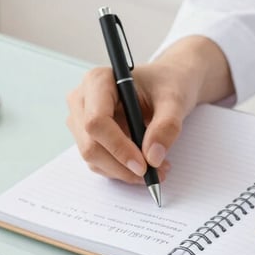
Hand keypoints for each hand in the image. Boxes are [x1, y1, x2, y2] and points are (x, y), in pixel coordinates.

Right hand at [66, 36, 233, 183]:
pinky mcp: (87, 138)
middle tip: (155, 173)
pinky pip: (99, 163)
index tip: (143, 165)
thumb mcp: (174, 99)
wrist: (164, 86)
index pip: (96, 122)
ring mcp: (80, 121)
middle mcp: (82, 100)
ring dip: (124, 172)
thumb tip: (153, 157)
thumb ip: (166, 126)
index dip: (118, 147)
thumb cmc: (166, 83)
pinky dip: (122, 171)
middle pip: (91, 145)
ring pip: (93, 159)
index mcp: (98, 81)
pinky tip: (144, 165)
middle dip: (122, 165)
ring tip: (156, 169)